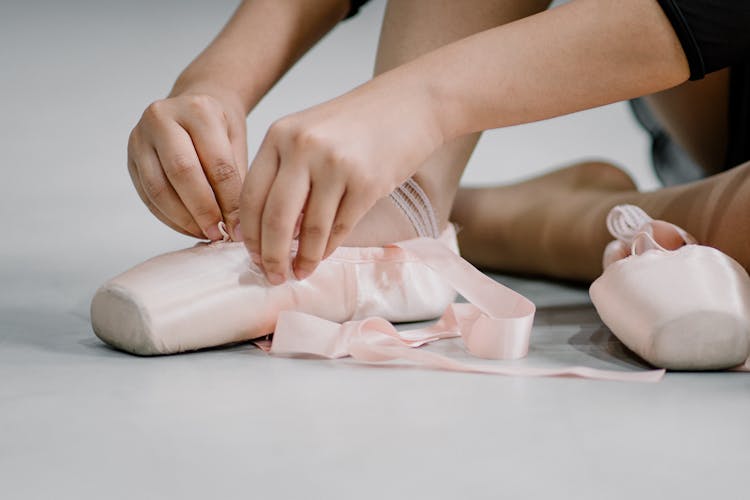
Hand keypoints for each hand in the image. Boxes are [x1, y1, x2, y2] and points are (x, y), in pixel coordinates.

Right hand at [128, 91, 247, 239]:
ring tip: (205, 233)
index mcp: (197, 110)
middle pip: (182, 172)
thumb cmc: (220, 126)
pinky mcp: (130, 157)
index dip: (229, 201)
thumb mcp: (237, 142)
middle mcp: (162, 118)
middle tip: (219, 234)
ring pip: (159, 188)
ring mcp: (140, 137)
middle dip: (203, 211)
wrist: (194, 103)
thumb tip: (237, 225)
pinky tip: (189, 227)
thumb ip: (237, 179)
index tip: (240, 227)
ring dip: (183, 219)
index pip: (216, 163)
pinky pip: (148, 196)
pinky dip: (169, 218)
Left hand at [239, 76, 441, 283]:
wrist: (411, 103)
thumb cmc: (359, 122)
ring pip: (310, 229)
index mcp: (281, 135)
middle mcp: (303, 147)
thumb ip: (287, 172)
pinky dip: (329, 248)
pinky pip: (340, 228)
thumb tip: (271, 229)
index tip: (252, 254)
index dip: (249, 232)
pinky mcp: (367, 182)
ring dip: (303, 258)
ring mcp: (336, 165)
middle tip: (272, 275)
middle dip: (271, 255)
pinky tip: (323, 256)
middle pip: (275, 217)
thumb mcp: (310, 134)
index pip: (251, 195)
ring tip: (300, 272)